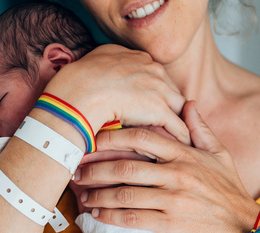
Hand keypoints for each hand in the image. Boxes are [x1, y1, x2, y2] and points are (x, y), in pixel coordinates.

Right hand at [44, 44, 189, 144]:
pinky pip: (179, 127)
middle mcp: (153, 69)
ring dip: (179, 122)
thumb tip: (108, 74)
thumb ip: (109, 65)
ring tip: (180, 138)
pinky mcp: (160, 110)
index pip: (157, 77)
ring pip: (179, 108)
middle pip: (171, 90)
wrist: (80, 92)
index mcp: (139, 58)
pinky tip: (181, 147)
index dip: (156, 92)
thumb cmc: (78, 81)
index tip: (153, 104)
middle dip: (171, 106)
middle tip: (170, 124)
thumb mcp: (96, 61)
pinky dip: (181, 138)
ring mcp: (159, 89)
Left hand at [73, 101, 259, 232]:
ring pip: (124, 194)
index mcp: (184, 154)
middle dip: (96, 168)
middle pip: (125, 167)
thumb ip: (200, 128)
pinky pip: (132, 218)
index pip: (141, 138)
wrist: (243, 224)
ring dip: (98, 194)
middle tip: (77, 169)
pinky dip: (110, 216)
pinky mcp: (169, 223)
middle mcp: (176, 174)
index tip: (93, 139)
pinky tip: (97, 214)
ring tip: (82, 194)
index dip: (112, 137)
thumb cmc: (229, 188)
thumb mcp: (220, 153)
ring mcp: (172, 200)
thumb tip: (188, 102)